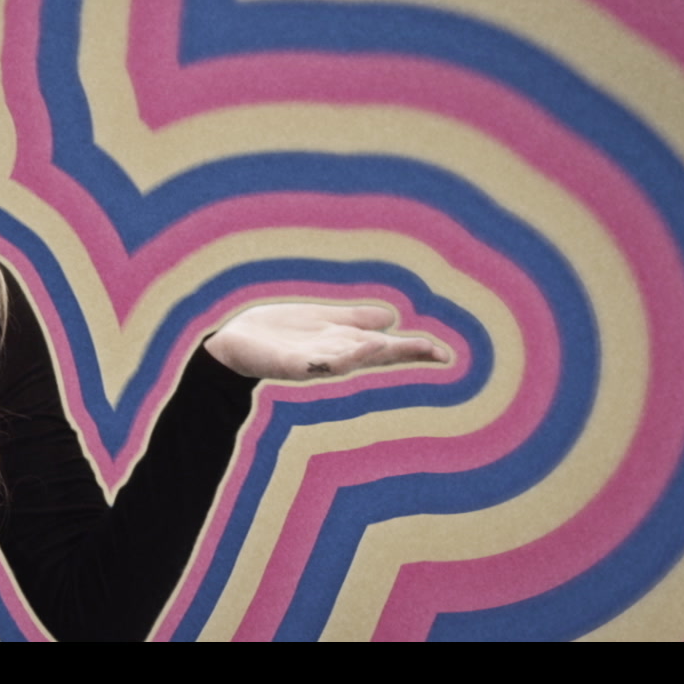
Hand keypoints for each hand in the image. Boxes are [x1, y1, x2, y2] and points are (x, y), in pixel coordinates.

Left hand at [203, 304, 450, 380]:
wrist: (238, 342)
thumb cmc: (280, 332)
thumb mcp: (324, 321)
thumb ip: (355, 320)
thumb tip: (392, 318)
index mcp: (345, 343)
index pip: (387, 345)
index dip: (415, 349)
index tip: (446, 354)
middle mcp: (336, 355)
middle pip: (376, 354)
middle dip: (405, 353)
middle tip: (439, 354)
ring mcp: (315, 362)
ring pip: (352, 359)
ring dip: (376, 352)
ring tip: (400, 344)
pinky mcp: (293, 365)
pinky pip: (322, 363)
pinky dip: (343, 356)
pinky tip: (360, 346)